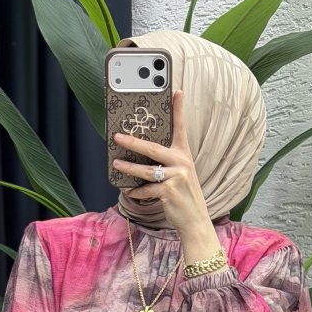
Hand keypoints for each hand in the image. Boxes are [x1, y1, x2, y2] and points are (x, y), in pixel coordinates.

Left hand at [112, 90, 215, 245]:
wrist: (195, 220)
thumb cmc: (184, 196)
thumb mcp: (181, 175)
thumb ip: (167, 163)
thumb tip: (141, 157)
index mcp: (184, 155)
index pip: (180, 128)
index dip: (178, 109)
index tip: (177, 91)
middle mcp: (181, 163)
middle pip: (152, 148)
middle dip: (133, 141)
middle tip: (118, 136)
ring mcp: (176, 177)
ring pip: (146, 170)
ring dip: (128, 168)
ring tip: (116, 164)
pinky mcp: (169, 191)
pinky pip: (146, 189)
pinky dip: (136, 192)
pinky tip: (129, 191)